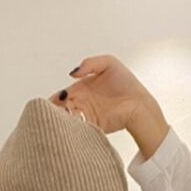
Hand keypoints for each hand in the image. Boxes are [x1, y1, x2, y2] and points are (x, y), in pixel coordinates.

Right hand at [50, 55, 169, 159]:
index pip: (63, 95)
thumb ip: (89, 63)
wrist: (139, 103)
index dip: (55, 99)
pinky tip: (69, 124)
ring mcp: (87, 115)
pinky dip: (72, 126)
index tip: (52, 101)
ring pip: (68, 119)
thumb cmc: (126, 83)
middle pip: (62, 108)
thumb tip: (72, 74)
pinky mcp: (93, 126)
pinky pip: (79, 127)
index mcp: (82, 88)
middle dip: (55, 111)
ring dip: (62, 120)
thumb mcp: (109, 63)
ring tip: (58, 118)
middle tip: (51, 112)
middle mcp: (82, 103)